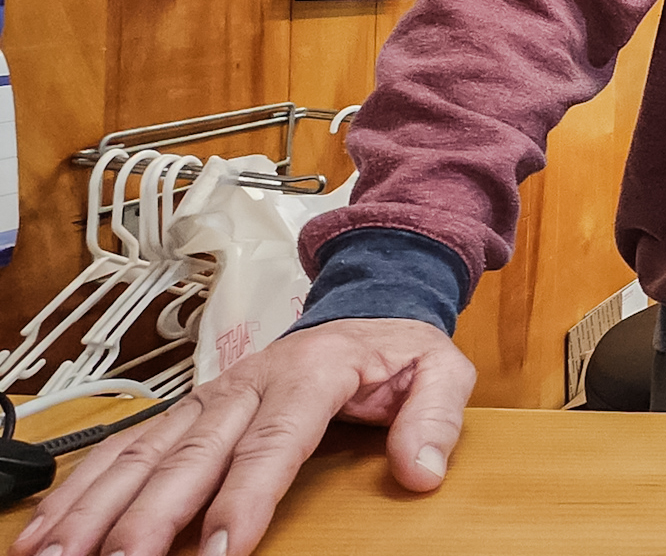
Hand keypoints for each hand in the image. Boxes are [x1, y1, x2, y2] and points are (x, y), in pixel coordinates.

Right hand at [11, 318, 474, 555]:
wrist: (365, 305)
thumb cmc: (396, 349)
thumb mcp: (441, 370)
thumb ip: (437, 417)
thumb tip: (422, 469)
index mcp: (311, 373)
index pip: (273, 443)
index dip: (245, 497)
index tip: (225, 549)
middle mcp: (248, 384)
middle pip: (194, 456)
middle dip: (152, 517)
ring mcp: (210, 398)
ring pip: (146, 453)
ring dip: (98, 506)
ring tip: (58, 554)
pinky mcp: (188, 412)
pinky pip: (130, 447)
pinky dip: (86, 488)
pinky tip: (52, 528)